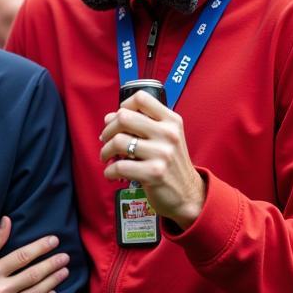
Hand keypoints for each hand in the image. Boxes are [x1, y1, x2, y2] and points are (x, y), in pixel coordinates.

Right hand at [0, 217, 68, 292]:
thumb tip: (7, 221)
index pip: (22, 256)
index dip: (40, 247)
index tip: (54, 241)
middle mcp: (1, 289)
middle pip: (34, 274)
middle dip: (52, 264)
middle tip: (65, 256)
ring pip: (36, 292)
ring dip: (53, 281)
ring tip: (64, 271)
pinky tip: (53, 292)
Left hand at [99, 91, 205, 227]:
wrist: (188, 194)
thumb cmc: (170, 164)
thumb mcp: (164, 139)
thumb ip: (139, 125)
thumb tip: (108, 117)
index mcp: (171, 121)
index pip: (141, 98)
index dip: (122, 107)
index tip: (118, 120)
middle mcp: (168, 134)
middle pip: (124, 118)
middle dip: (107, 130)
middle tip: (105, 141)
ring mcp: (162, 154)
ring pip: (118, 141)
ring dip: (104, 151)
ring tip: (107, 158)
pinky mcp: (154, 173)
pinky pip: (119, 166)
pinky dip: (109, 171)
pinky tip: (112, 174)